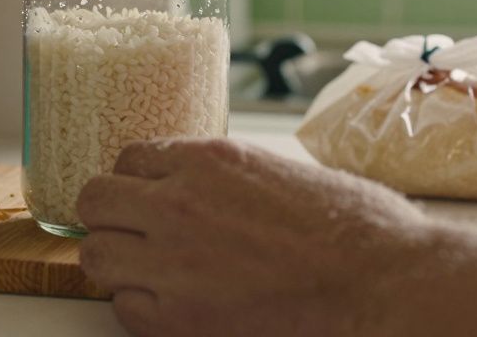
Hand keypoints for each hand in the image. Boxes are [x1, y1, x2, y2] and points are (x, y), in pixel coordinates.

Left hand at [76, 138, 445, 335]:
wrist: (381, 281)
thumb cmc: (356, 228)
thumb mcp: (283, 170)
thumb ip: (229, 176)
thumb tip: (211, 188)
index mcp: (209, 159)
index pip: (128, 158)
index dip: (136, 182)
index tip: (146, 198)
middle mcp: (179, 203)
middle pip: (95, 199)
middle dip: (111, 216)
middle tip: (133, 235)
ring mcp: (174, 261)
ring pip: (95, 255)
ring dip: (117, 263)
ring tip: (148, 274)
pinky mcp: (179, 319)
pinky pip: (123, 309)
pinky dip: (141, 309)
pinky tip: (172, 307)